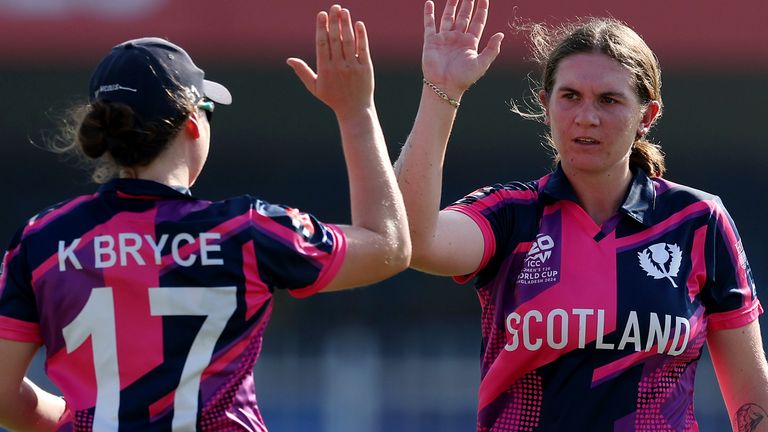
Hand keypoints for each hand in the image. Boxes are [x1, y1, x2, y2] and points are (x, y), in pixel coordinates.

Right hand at [287, 4, 373, 119]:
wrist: (354, 110)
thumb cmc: (333, 98)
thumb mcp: (314, 87)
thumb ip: (303, 72)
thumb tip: (289, 60)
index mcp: (325, 69)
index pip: (322, 43)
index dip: (321, 27)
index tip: (322, 14)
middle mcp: (338, 66)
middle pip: (335, 39)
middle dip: (334, 21)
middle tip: (334, 6)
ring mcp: (353, 66)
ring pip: (348, 41)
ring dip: (346, 24)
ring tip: (344, 11)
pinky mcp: (365, 68)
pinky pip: (363, 49)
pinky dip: (361, 36)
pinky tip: (359, 24)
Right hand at [422, 0, 503, 96]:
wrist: (444, 87)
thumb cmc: (463, 78)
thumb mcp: (482, 64)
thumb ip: (492, 49)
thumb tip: (501, 34)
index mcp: (470, 42)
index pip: (478, 21)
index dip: (482, 9)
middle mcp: (458, 38)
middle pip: (464, 15)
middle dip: (468, 2)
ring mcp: (444, 38)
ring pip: (448, 16)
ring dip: (451, 4)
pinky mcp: (431, 41)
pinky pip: (429, 25)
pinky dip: (429, 14)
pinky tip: (429, 3)